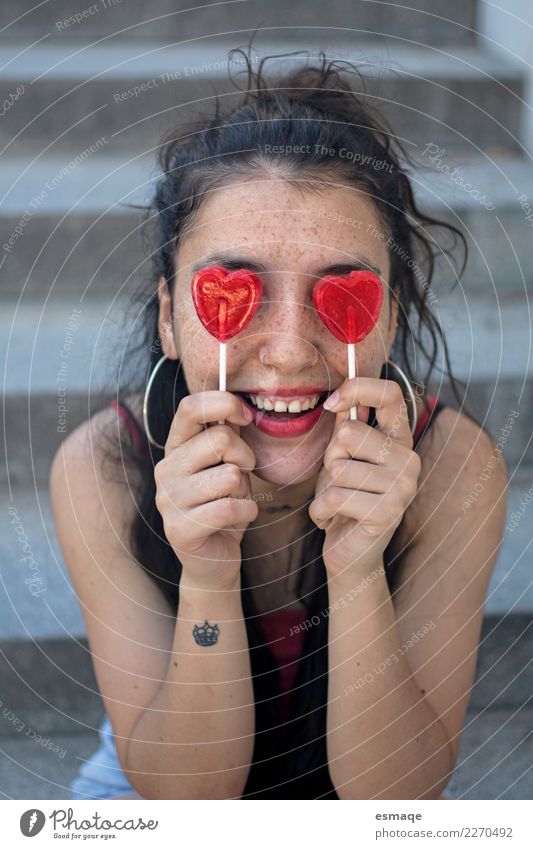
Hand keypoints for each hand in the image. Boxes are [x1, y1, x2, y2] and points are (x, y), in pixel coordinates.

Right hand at [154, 391, 257, 590]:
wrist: (214, 558)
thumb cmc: (224, 503)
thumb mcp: (227, 463)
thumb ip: (228, 435)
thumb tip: (239, 407)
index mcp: (174, 447)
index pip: (190, 407)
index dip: (224, 404)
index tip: (246, 417)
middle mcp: (165, 470)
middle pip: (220, 439)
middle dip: (245, 456)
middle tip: (242, 475)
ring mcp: (168, 500)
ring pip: (229, 475)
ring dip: (245, 490)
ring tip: (234, 501)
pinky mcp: (179, 529)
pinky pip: (230, 508)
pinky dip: (247, 512)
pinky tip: (238, 518)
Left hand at [309, 377, 421, 579]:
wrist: (351, 554)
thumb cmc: (345, 501)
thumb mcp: (341, 458)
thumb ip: (346, 426)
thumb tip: (342, 394)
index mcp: (400, 440)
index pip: (391, 394)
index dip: (357, 389)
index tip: (331, 404)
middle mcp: (409, 460)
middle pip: (349, 433)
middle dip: (330, 458)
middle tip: (338, 481)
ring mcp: (403, 487)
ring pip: (339, 467)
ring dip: (325, 488)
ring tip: (338, 502)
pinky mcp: (388, 513)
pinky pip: (334, 497)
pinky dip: (320, 511)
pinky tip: (331, 520)